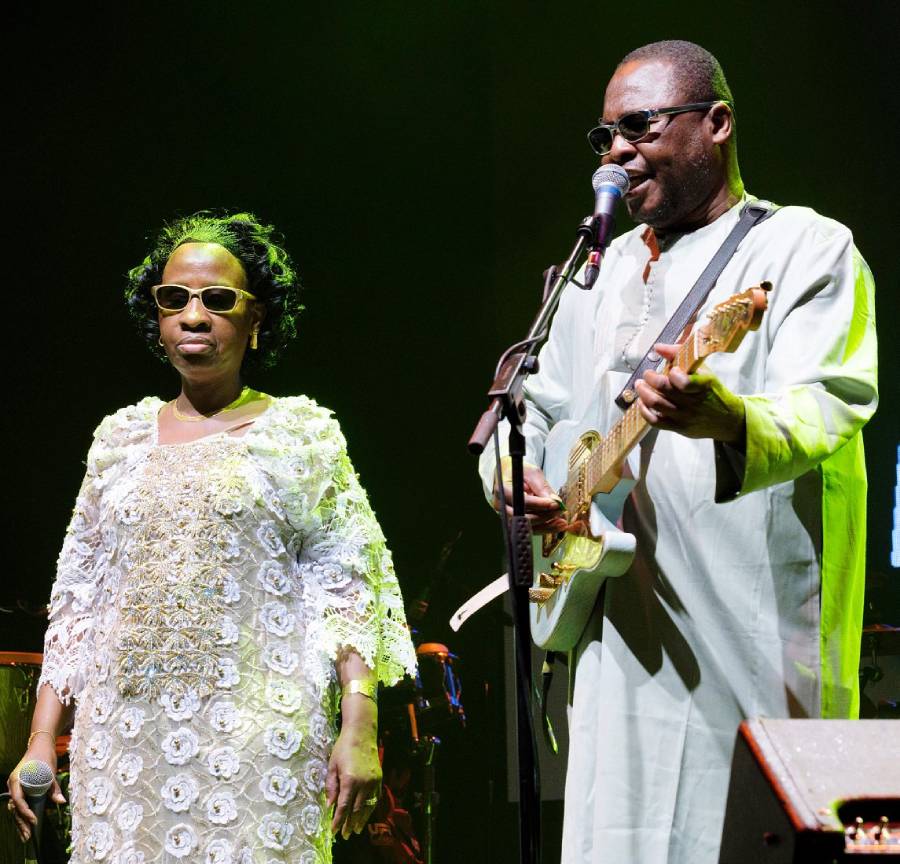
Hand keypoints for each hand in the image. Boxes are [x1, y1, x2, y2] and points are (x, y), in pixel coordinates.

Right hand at [7, 740, 64, 843]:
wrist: (40, 744)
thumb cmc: (44, 755)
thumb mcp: (50, 771)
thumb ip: (54, 788)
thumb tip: (61, 802)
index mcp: (16, 780)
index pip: (17, 800)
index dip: (25, 812)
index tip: (34, 820)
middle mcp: (12, 785)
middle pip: (14, 808)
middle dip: (21, 823)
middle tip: (28, 836)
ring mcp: (15, 787)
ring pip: (15, 808)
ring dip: (20, 822)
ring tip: (26, 836)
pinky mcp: (19, 788)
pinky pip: (18, 805)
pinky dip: (22, 814)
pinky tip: (26, 824)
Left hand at [326, 717, 381, 839]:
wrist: (362, 732)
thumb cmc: (343, 747)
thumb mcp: (332, 766)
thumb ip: (331, 787)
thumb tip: (330, 805)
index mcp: (349, 780)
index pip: (343, 806)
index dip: (338, 820)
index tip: (334, 831)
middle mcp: (363, 783)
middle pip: (356, 809)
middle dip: (350, 824)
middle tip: (346, 835)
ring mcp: (373, 781)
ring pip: (368, 806)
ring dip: (362, 819)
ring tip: (356, 830)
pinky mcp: (379, 777)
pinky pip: (375, 797)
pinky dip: (370, 808)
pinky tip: (366, 814)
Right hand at [493, 461, 567, 534]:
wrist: (509, 475)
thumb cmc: (518, 472)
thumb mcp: (531, 473)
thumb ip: (542, 486)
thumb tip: (554, 500)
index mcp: (502, 489)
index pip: (521, 501)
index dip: (539, 504)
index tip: (554, 504)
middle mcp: (501, 505)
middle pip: (523, 516)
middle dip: (544, 515)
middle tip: (560, 510)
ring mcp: (506, 515)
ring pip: (527, 525)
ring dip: (546, 525)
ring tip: (562, 522)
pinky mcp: (514, 520)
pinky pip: (530, 528)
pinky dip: (544, 528)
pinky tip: (556, 525)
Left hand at [634, 343, 745, 443]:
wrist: (728, 420)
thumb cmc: (712, 391)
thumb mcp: (704, 371)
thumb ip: (680, 356)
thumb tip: (658, 348)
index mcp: (704, 385)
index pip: (685, 382)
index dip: (673, 374)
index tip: (670, 369)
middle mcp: (694, 402)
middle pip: (665, 390)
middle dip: (650, 378)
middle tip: (647, 374)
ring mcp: (685, 416)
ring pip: (656, 404)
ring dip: (643, 392)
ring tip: (640, 385)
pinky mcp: (678, 428)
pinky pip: (655, 421)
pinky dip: (644, 410)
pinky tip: (642, 402)